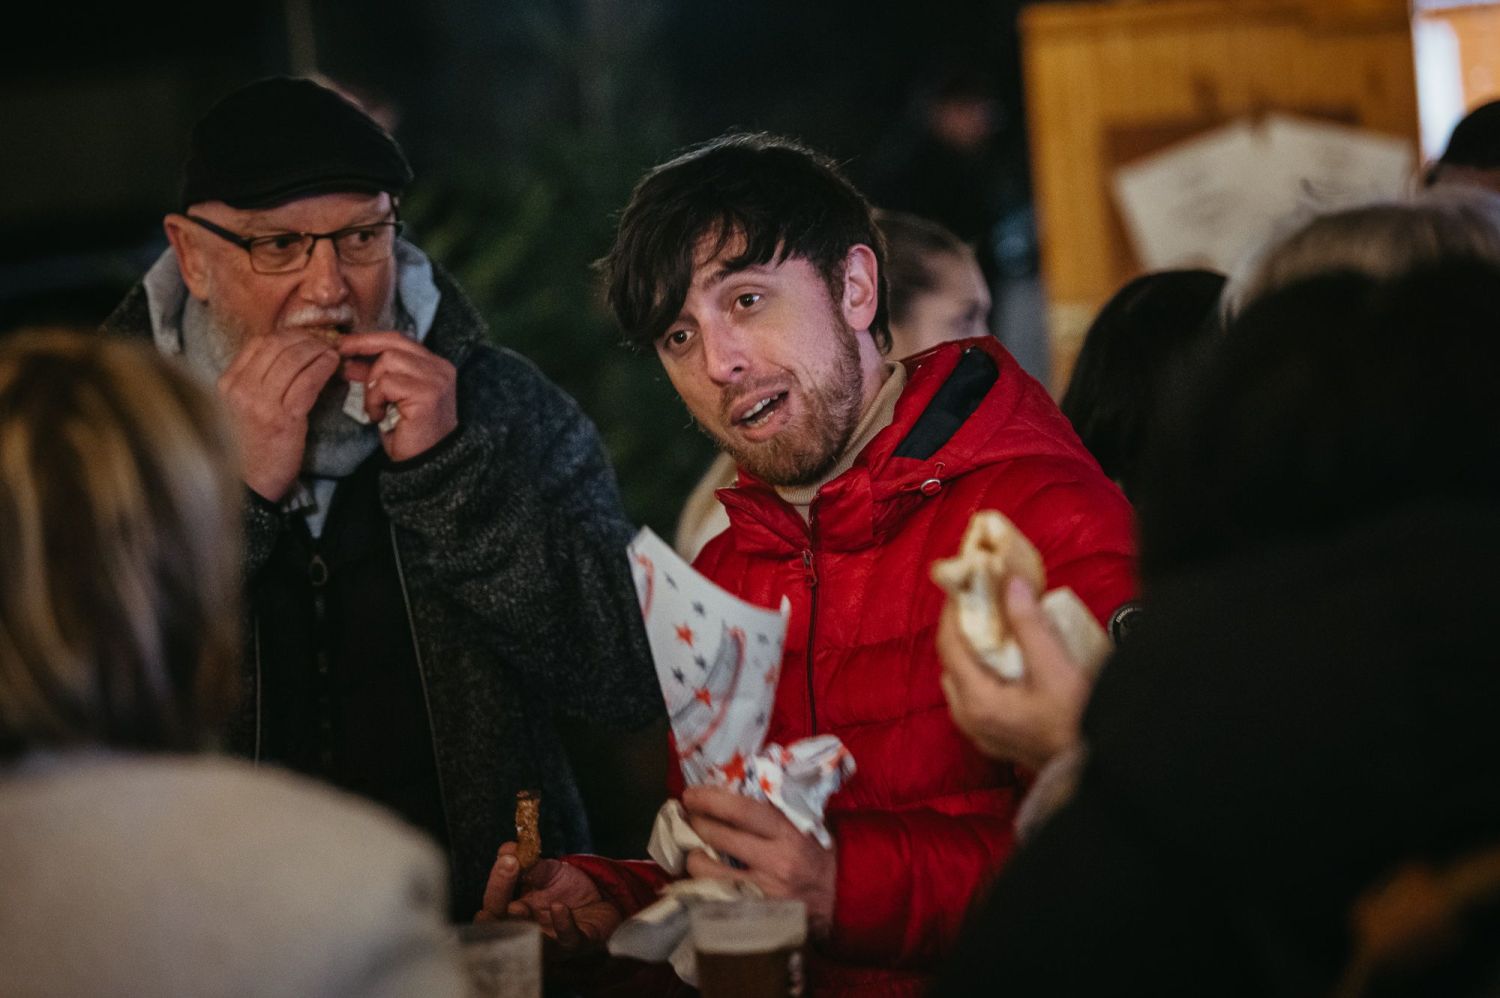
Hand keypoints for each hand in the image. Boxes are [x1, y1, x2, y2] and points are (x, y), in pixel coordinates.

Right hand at [217, 332, 339, 500]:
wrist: (250, 483)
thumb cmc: (249, 445)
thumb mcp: (240, 407)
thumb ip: (254, 382)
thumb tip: (287, 355)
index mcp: (227, 384)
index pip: (257, 344)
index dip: (286, 335)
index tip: (304, 338)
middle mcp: (240, 389)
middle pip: (277, 346)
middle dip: (305, 339)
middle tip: (324, 342)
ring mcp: (260, 403)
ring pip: (294, 360)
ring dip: (318, 350)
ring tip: (332, 352)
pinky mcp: (284, 419)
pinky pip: (308, 381)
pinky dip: (324, 368)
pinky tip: (333, 365)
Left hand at [337, 332, 457, 461]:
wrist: (424, 465)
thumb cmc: (408, 433)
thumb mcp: (388, 398)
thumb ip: (375, 375)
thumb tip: (347, 358)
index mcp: (435, 365)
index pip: (399, 340)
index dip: (369, 340)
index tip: (343, 344)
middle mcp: (440, 368)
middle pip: (393, 344)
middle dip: (363, 351)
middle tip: (343, 366)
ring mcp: (436, 380)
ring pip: (387, 362)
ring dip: (372, 386)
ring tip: (375, 408)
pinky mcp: (427, 394)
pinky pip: (386, 384)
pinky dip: (375, 400)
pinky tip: (379, 417)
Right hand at [476, 842, 622, 959]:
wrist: (600, 900)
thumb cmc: (568, 889)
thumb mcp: (547, 872)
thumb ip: (528, 863)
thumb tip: (508, 848)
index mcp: (516, 913)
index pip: (493, 906)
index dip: (496, 886)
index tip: (506, 859)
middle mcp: (528, 932)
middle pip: (501, 927)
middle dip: (498, 902)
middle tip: (508, 872)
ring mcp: (551, 942)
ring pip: (530, 942)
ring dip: (521, 925)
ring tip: (517, 907)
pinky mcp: (578, 943)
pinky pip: (567, 940)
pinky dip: (562, 925)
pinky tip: (559, 908)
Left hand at [681, 786, 837, 937]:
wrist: (841, 897)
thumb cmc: (819, 852)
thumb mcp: (805, 822)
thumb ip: (774, 806)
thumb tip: (733, 785)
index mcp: (789, 832)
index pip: (742, 810)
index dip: (710, 799)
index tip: (691, 794)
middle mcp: (775, 861)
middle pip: (719, 836)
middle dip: (695, 822)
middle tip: (688, 815)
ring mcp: (763, 890)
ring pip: (709, 870)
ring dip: (694, 856)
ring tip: (695, 849)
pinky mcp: (755, 912)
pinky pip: (716, 896)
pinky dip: (705, 884)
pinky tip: (705, 876)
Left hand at [937, 577, 1088, 769]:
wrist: (1100, 768)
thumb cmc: (1078, 722)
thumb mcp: (1055, 667)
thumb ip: (1029, 624)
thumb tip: (1011, 583)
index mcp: (976, 701)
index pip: (949, 644)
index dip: (954, 610)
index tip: (966, 583)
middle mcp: (970, 718)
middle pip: (952, 662)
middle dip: (962, 628)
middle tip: (981, 600)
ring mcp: (982, 732)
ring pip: (962, 680)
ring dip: (972, 651)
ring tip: (993, 625)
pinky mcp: (997, 738)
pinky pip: (976, 697)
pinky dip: (983, 672)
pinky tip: (1004, 661)